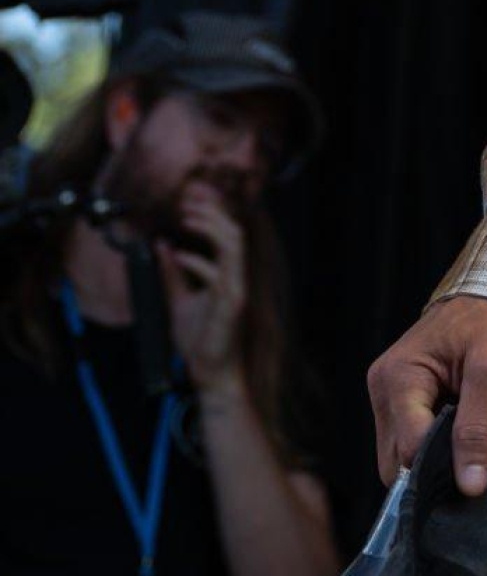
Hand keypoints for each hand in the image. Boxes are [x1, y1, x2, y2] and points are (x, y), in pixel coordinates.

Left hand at [155, 188, 248, 391]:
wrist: (211, 375)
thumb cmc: (200, 341)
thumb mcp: (179, 301)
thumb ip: (173, 275)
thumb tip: (162, 246)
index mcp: (227, 275)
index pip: (227, 234)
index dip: (212, 212)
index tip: (189, 200)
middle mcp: (236, 278)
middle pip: (234, 231)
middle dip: (212, 212)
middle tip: (188, 202)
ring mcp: (236, 290)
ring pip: (234, 245)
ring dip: (210, 227)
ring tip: (188, 218)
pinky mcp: (232, 304)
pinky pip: (219, 274)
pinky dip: (198, 262)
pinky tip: (179, 257)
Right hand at [367, 294, 486, 495]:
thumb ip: (478, 429)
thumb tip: (468, 486)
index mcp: (397, 379)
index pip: (409, 450)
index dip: (447, 466)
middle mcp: (385, 390)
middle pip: (401, 461)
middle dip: (446, 465)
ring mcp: (394, 396)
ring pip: (411, 455)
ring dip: (453, 455)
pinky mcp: (409, 401)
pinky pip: (421, 440)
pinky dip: (454, 444)